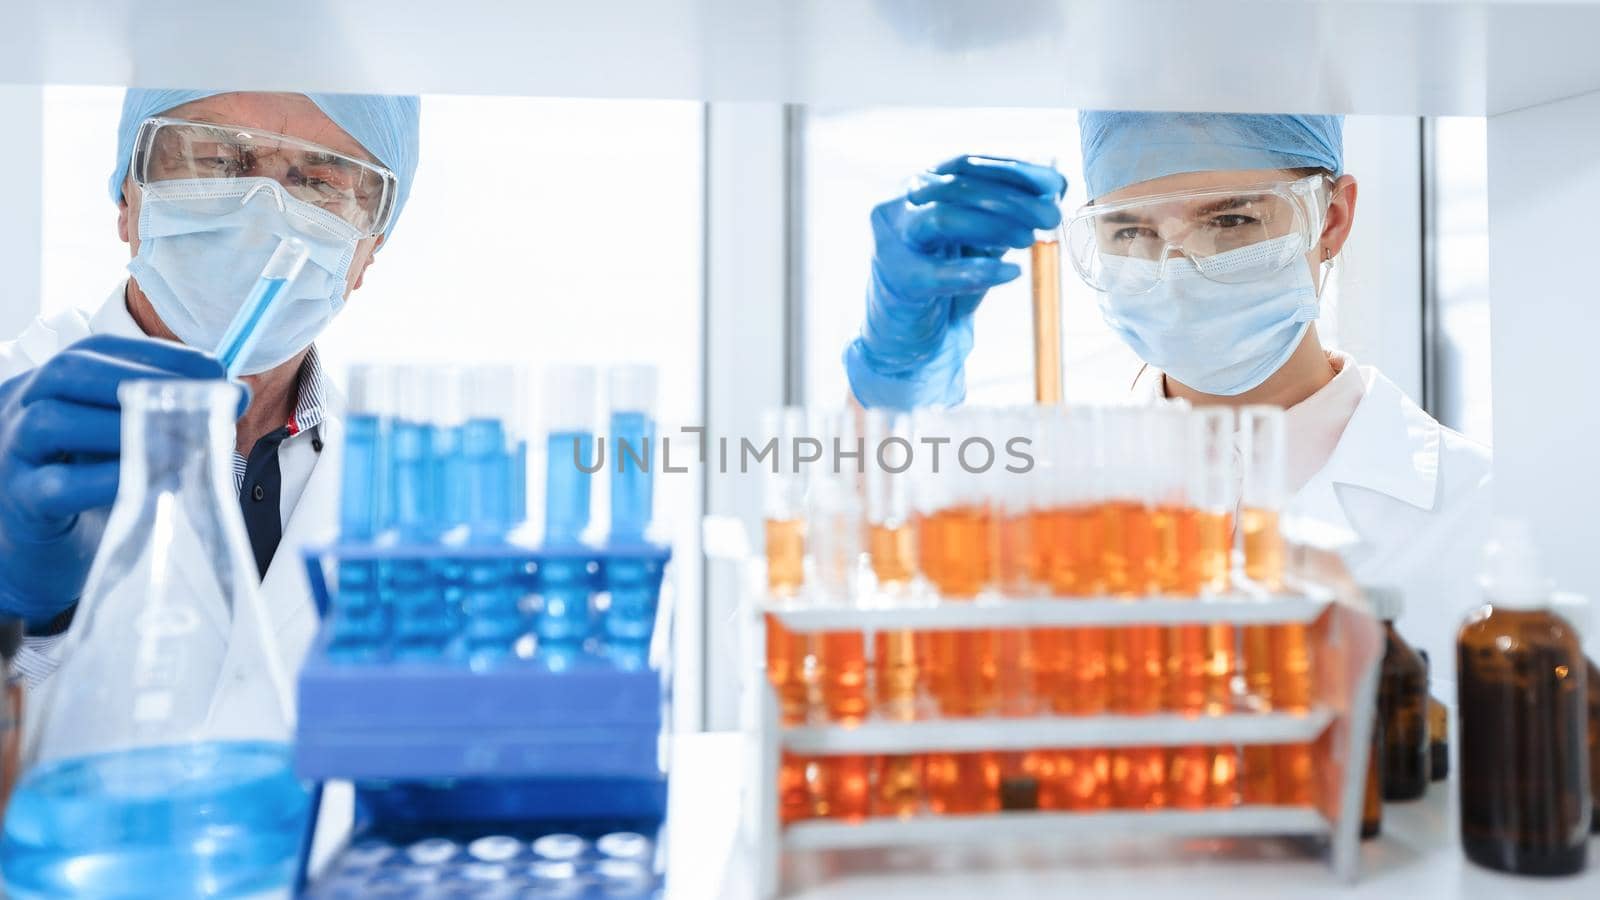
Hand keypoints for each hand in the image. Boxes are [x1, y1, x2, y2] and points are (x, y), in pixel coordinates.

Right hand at [0, 335, 230, 629]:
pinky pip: (54, 486)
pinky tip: (148, 485)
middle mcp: (25, 403)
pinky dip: (104, 481)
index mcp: (58, 380)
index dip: (162, 356)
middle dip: (142, 382)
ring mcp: (13, 451)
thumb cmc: (94, 476)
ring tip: (184, 448)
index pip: (102, 350)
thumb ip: (176, 412)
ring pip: (53, 422)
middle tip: (203, 407)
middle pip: (69, 372)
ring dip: (125, 430)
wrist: (45, 541)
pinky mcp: (20, 501)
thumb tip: (238, 394)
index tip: (217, 373)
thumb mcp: (131, 435)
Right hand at [844, 155, 1065, 409]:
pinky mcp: (899, 280)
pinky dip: (979, 271)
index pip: (967, 165)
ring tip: (1030, 239)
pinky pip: (940, 273)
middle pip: (957, 187)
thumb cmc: (946, 278)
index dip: (1013, 170)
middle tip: (1051, 216)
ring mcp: (894, 241)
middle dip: (1011, 199)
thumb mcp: (981, 237)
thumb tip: (1055, 183)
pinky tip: (1011, 272)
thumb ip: (1010, 210)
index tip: (1055, 183)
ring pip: (942, 218)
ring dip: (993, 225)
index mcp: (922, 187)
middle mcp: (900, 205)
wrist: (908, 333)